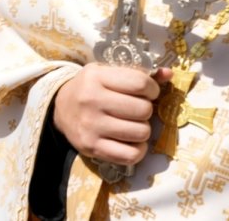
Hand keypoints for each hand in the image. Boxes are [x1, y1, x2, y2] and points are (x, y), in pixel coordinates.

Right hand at [52, 63, 170, 166]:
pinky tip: (131, 141)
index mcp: (96, 77)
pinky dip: (138, 150)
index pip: (140, 83)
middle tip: (136, 110)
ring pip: (141, 132)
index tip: (147, 92)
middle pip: (143, 110)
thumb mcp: (107, 73)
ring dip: (143, 129)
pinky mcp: (92, 147)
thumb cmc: (90, 88)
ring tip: (132, 124)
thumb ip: (138, 73)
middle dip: (146, 110)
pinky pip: (130, 155)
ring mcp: (91, 126)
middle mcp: (92, 100)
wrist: (59, 109)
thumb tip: (169, 73)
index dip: (152, 89)